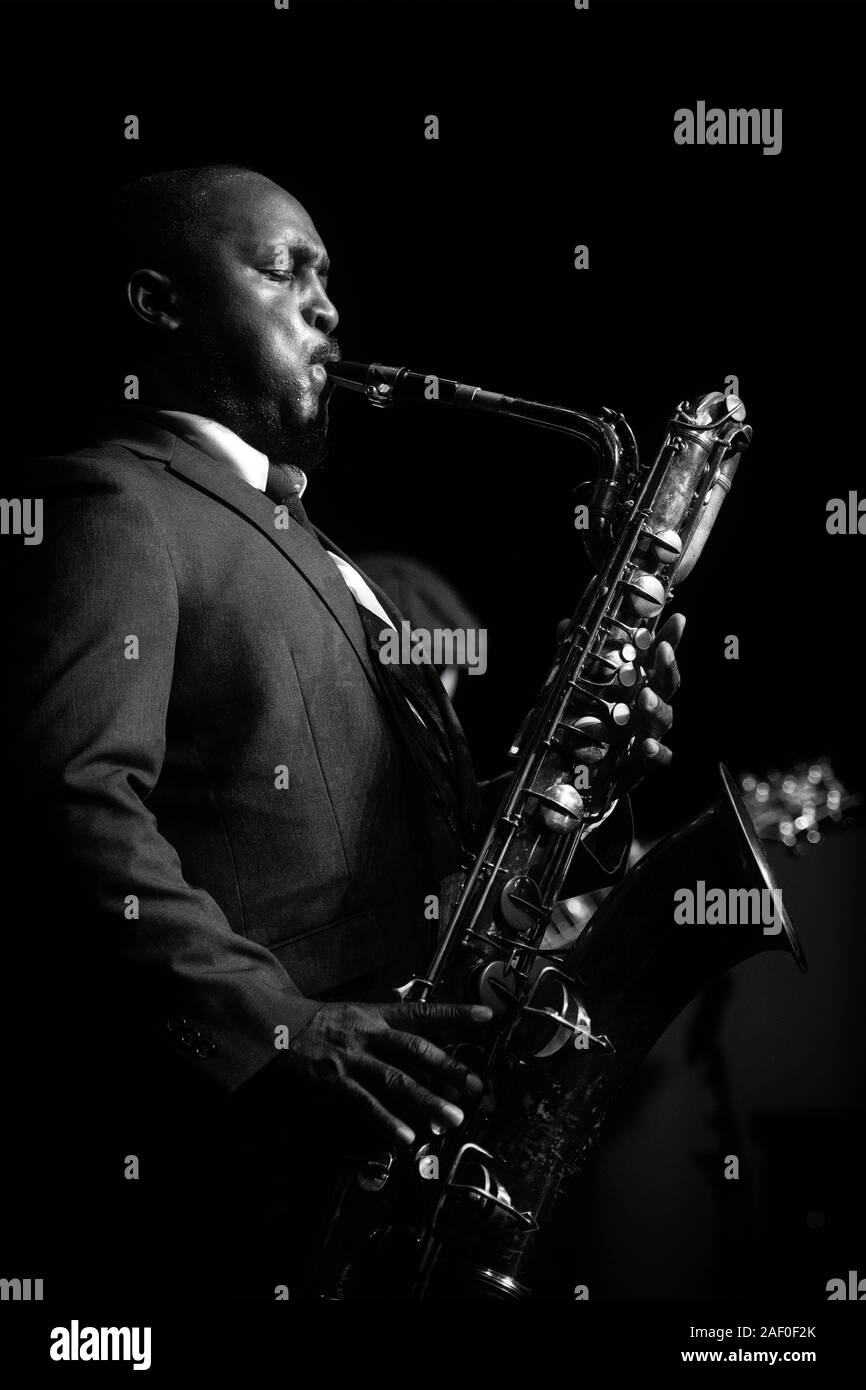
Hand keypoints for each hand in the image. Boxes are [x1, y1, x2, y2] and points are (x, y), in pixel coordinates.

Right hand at [277, 1000, 491, 1152]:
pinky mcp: (334, 1081)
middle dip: (449, 1067)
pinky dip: (386, 1120)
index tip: (485, 1017)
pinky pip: (365, 1103)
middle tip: (476, 1085)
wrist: (273, 1027)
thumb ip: (386, 1017)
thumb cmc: (319, 1023)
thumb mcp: (355, 1011)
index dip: (455, 1014)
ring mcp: (352, 1058)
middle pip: (416, 1048)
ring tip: (452, 1118)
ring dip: (427, 1100)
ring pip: (395, 1079)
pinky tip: (406, 1136)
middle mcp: (368, 1033)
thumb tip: (414, 1013)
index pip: (422, 1011)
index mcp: (376, 1014)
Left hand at [557, 610, 684, 788]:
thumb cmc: (591, 728)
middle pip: (666, 685)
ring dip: (657, 707)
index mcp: (637, 687)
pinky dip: (655, 753)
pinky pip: (658, 760)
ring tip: (645, 697)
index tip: (677, 619)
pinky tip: (645, 745)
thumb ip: (576, 660)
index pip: (657, 660)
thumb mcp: (579, 690)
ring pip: (664, 720)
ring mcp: (648, 736)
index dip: (669, 639)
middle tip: (663, 651)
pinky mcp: (642, 766)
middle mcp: (646, 709)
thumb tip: (564, 625)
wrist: (584, 778)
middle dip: (667, 667)